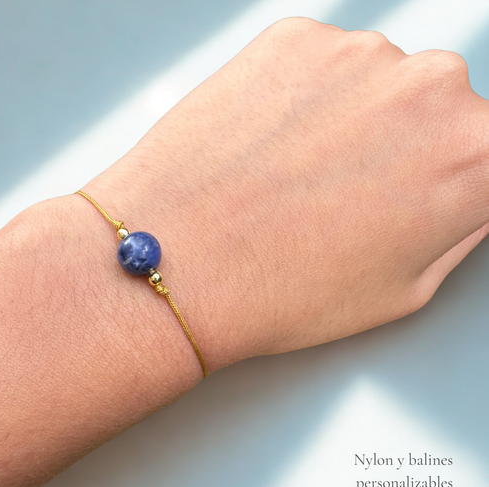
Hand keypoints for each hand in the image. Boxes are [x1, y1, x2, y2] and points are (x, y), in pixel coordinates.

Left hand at [78, 17, 488, 368]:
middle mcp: (430, 88)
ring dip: (348, 119)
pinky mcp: (291, 40)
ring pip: (373, 83)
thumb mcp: (404, 288)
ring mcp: (357, 54)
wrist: (182, 263)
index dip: (446, 178)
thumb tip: (463, 191)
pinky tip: (268, 147)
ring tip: (293, 175)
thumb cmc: (283, 291)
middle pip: (433, 109)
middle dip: (401, 146)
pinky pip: (317, 67)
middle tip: (345, 192)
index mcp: (476, 156)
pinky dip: (301, 99)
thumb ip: (456, 224)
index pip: (484, 151)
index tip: (410, 192)